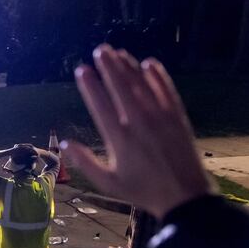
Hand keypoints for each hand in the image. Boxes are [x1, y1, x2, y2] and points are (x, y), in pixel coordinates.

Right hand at [61, 45, 213, 218]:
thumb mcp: (108, 183)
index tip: (82, 70)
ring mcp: (160, 119)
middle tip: (100, 50)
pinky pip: (166, 91)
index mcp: (120, 139)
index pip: (101, 106)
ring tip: (118, 52)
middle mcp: (139, 124)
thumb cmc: (142, 191)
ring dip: (130, 67)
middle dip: (109, 67)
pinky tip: (149, 63)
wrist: (185, 197)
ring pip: (142, 86)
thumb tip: (63, 142)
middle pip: (121, 88)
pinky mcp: (177, 118)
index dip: (90, 86)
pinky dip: (158, 76)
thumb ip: (85, 162)